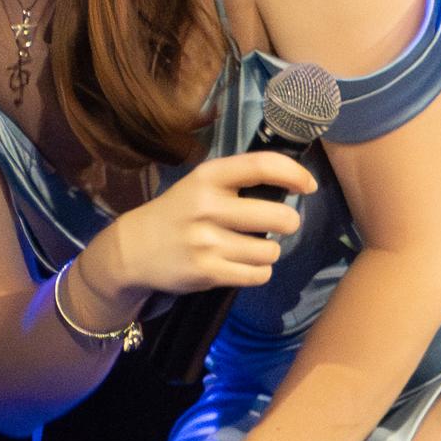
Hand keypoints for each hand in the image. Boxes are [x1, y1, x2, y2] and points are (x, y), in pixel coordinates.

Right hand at [91, 151, 316, 302]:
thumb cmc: (177, 214)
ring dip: (268, 252)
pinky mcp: (206, 272)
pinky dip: (258, 272)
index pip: (262, 166)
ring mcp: (206, 242)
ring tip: (251, 249)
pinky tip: (243, 265)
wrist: (132, 250)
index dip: (294, 174)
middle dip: (288, 223)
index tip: (308, 185)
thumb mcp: (200, 185)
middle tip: (280, 225)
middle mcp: (207, 206)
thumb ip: (238, 182)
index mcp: (208, 177)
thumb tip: (294, 183)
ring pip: (270, 251)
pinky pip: (257, 275)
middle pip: (279, 217)